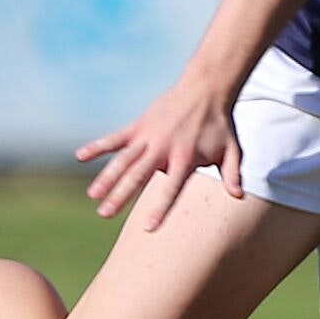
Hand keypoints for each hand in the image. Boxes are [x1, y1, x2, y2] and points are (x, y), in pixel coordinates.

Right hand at [76, 71, 243, 216]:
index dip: (159, 208)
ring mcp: (148, 136)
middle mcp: (163, 149)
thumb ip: (232, 174)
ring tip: (93, 196)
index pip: (171, 189)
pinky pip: (115, 138)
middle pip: (138, 176)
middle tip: (104, 215)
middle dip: (120, 195)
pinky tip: (80, 156)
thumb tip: (239, 197)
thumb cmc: (219, 124)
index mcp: (185, 159)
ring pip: (123, 159)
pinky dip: (98, 146)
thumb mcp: (231, 150)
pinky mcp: (139, 126)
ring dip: (106, 177)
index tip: (148, 228)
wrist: (206, 89)